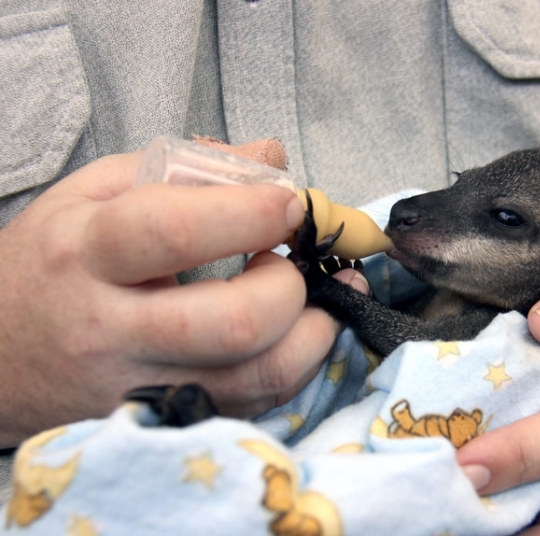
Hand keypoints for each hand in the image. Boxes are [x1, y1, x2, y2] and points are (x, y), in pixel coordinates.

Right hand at [0, 147, 367, 447]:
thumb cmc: (50, 264)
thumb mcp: (92, 194)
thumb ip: (185, 166)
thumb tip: (274, 157)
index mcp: (87, 253)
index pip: (176, 232)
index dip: (251, 214)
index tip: (290, 205)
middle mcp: (112, 331)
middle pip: (236, 322)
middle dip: (288, 286)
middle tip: (285, 262)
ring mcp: (140, 388)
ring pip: (258, 376)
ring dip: (310, 332)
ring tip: (303, 298)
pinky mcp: (163, 422)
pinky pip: (254, 405)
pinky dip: (294, 366)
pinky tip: (292, 334)